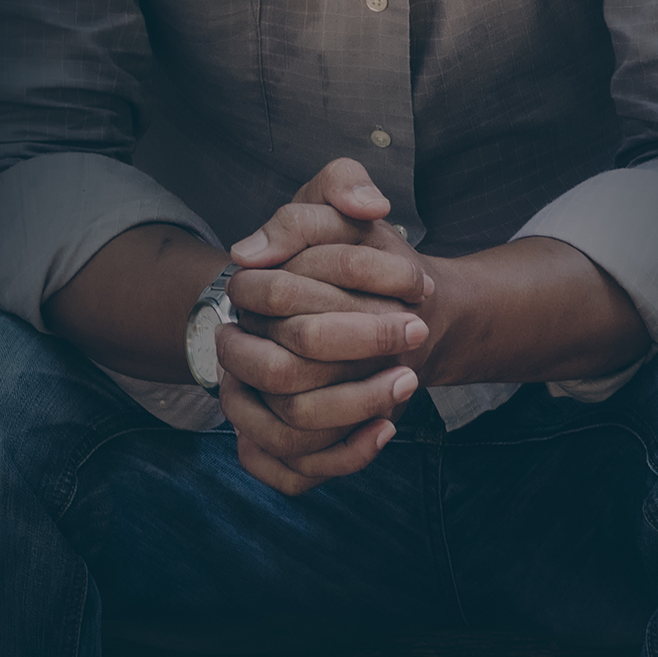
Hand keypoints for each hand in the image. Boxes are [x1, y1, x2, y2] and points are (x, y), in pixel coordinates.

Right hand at [217, 158, 436, 493]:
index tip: (416, 286)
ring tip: (409, 382)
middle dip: (360, 350)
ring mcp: (250, 403)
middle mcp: (238, 352)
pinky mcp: (272, 445)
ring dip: (357, 407)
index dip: (354, 287)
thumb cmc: (352, 254)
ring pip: (288, 428)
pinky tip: (388, 431)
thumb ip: (344, 183)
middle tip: (418, 334)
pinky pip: (289, 472)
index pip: (281, 295)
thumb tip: (365, 207)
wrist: (373, 310)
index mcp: (246, 296)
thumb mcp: (339, 200)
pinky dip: (343, 458)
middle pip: (282, 371)